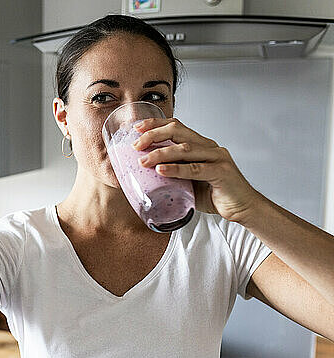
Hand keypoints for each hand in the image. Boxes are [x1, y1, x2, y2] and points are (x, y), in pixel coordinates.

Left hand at [133, 118, 259, 222]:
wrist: (244, 208)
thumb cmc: (216, 195)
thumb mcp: (189, 181)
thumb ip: (173, 173)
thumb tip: (145, 174)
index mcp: (201, 146)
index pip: (177, 126)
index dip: (156, 124)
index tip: (137, 128)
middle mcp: (209, 147)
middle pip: (178, 131)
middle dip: (154, 135)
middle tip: (136, 145)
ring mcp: (217, 158)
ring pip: (184, 149)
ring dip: (160, 153)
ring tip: (143, 161)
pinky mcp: (222, 172)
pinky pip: (195, 168)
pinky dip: (176, 169)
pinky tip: (161, 170)